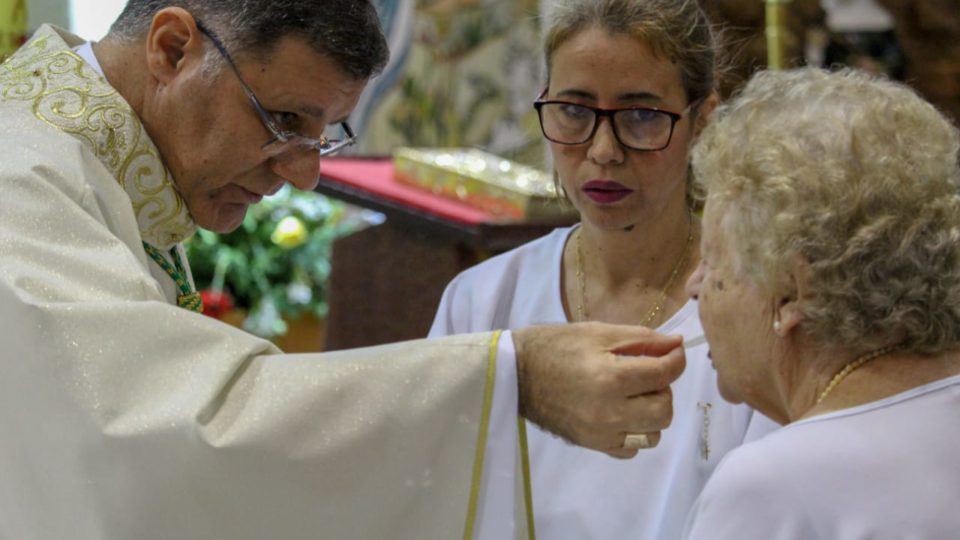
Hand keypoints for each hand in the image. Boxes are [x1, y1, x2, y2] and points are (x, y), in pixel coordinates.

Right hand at [513, 322, 684, 457]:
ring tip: (634, 395)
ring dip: (652, 413)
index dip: (676, 359)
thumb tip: (677, 345)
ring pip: (653, 434)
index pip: (664, 374)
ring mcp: (600, 434)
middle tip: (646, 373)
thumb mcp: (599, 333)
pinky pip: (631, 449)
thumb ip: (642, 339)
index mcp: (610, 378)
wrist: (516, 373)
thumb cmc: (556, 346)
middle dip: (663, 388)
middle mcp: (609, 412)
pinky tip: (621, 413)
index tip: (672, 351)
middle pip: (664, 409)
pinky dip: (634, 432)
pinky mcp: (592, 445)